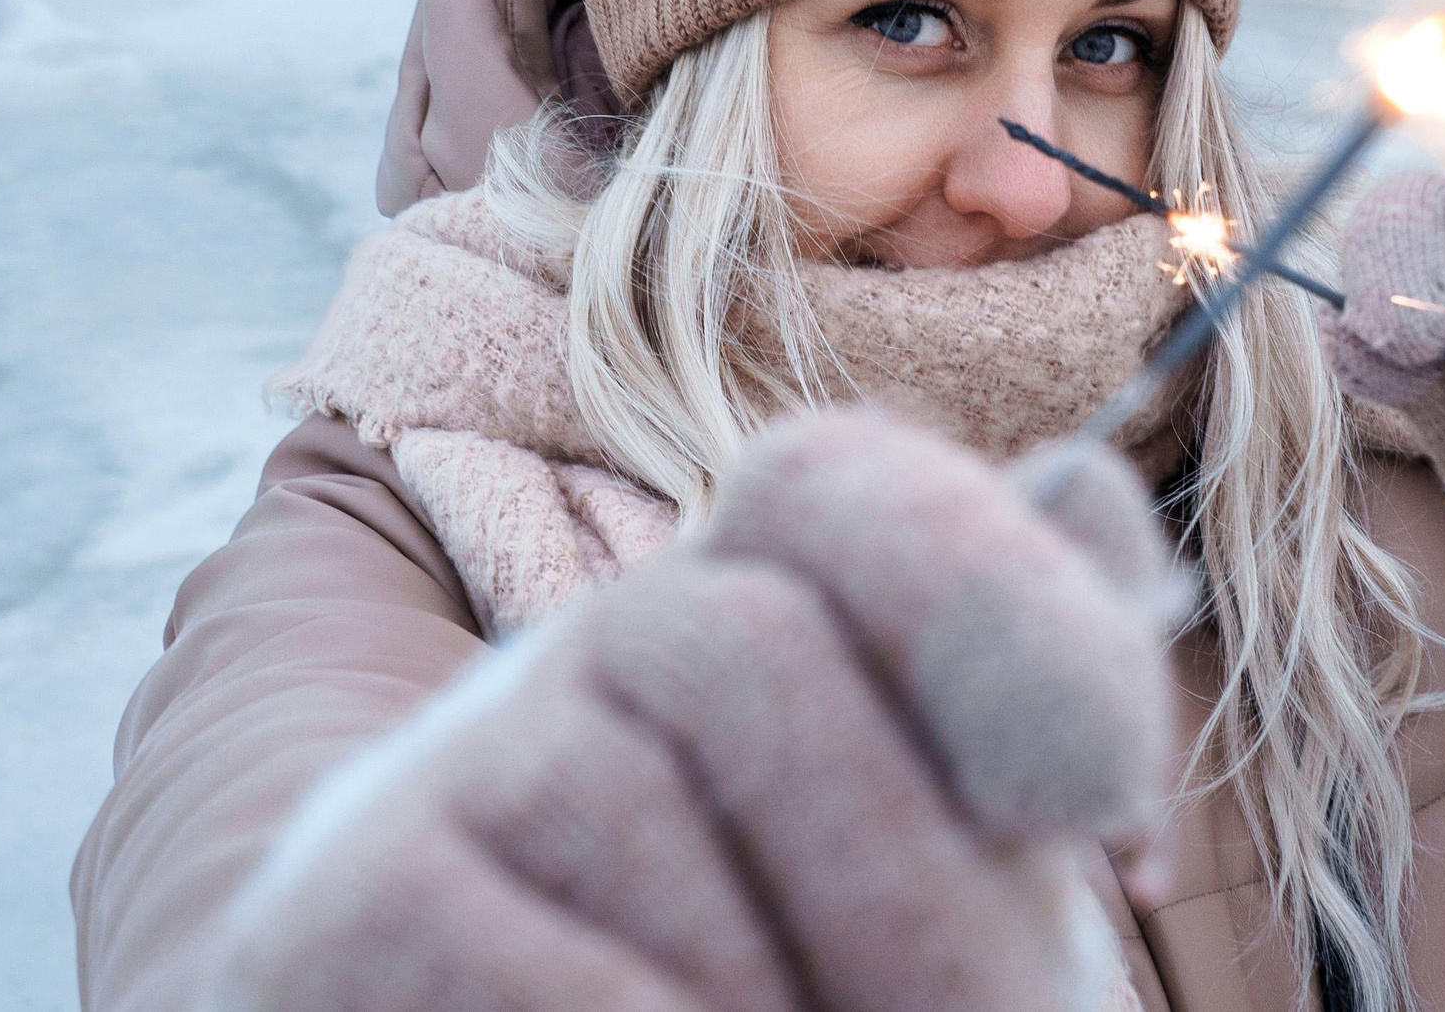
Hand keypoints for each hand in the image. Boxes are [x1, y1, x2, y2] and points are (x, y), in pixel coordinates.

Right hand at [209, 412, 1174, 1011]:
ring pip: (631, 808)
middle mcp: (593, 646)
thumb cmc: (782, 971)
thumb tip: (1091, 495)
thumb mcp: (930, 834)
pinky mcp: (343, 904)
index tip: (1101, 795)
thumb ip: (1009, 680)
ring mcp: (449, 763)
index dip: (981, 589)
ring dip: (779, 998)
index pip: (832, 484)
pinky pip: (552, 968)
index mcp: (754, 608)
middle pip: (747, 648)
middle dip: (909, 890)